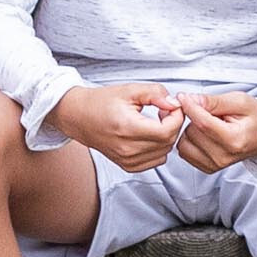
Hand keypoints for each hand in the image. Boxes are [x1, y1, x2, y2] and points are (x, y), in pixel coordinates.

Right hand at [51, 82, 188, 173]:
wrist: (80, 117)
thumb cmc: (101, 103)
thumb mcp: (129, 90)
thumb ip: (155, 93)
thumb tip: (174, 103)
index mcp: (128, 128)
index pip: (167, 131)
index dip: (177, 117)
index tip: (172, 106)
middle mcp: (127, 149)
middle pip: (168, 142)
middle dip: (173, 124)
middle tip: (164, 110)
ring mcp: (127, 160)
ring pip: (164, 152)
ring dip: (166, 137)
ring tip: (155, 122)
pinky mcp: (128, 166)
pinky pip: (155, 160)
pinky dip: (158, 148)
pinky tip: (149, 135)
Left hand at [167, 88, 256, 175]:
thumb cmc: (256, 117)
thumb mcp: (239, 101)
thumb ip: (213, 101)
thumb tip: (190, 100)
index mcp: (234, 139)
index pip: (202, 123)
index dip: (189, 107)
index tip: (183, 97)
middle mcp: (223, 156)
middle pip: (192, 132)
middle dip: (195, 118)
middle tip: (212, 113)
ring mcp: (215, 164)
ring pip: (185, 142)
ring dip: (191, 129)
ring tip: (209, 124)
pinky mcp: (208, 168)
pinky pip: (185, 152)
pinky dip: (190, 141)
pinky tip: (204, 134)